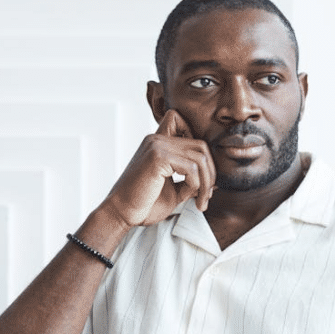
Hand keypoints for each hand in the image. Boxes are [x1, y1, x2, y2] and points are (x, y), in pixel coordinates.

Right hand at [99, 109, 215, 227]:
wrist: (120, 214)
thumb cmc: (143, 204)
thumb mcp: (173, 191)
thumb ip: (190, 181)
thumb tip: (214, 183)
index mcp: (157, 143)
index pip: (179, 120)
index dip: (195, 138)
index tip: (197, 170)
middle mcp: (156, 139)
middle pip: (201, 145)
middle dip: (210, 172)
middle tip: (206, 195)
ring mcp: (157, 146)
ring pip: (200, 157)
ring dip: (206, 183)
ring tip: (201, 202)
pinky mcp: (158, 157)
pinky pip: (192, 168)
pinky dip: (196, 186)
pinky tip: (191, 200)